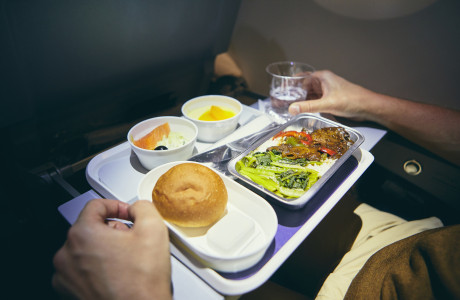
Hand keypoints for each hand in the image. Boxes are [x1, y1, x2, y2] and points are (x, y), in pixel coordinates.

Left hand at [52, 199, 170, 299]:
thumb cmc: (141, 281)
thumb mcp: (153, 229)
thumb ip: (143, 207)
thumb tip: (137, 208)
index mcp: (83, 234)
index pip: (96, 205)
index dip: (116, 206)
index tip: (127, 214)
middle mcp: (67, 254)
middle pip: (90, 227)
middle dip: (112, 229)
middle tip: (131, 239)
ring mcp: (66, 275)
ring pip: (85, 248)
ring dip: (104, 248)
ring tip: (125, 259)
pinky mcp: (70, 291)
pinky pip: (81, 269)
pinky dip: (96, 267)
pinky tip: (116, 273)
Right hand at [289, 70, 376, 120]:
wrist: (367, 107)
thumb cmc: (352, 99)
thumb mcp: (327, 103)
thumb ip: (308, 107)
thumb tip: (292, 108)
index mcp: (322, 77)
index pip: (301, 78)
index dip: (290, 84)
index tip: (280, 91)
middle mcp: (323, 82)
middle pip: (303, 86)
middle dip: (293, 94)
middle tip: (281, 101)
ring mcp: (326, 91)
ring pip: (309, 94)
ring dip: (300, 100)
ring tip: (288, 107)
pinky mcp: (329, 99)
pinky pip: (314, 100)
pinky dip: (308, 105)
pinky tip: (301, 110)